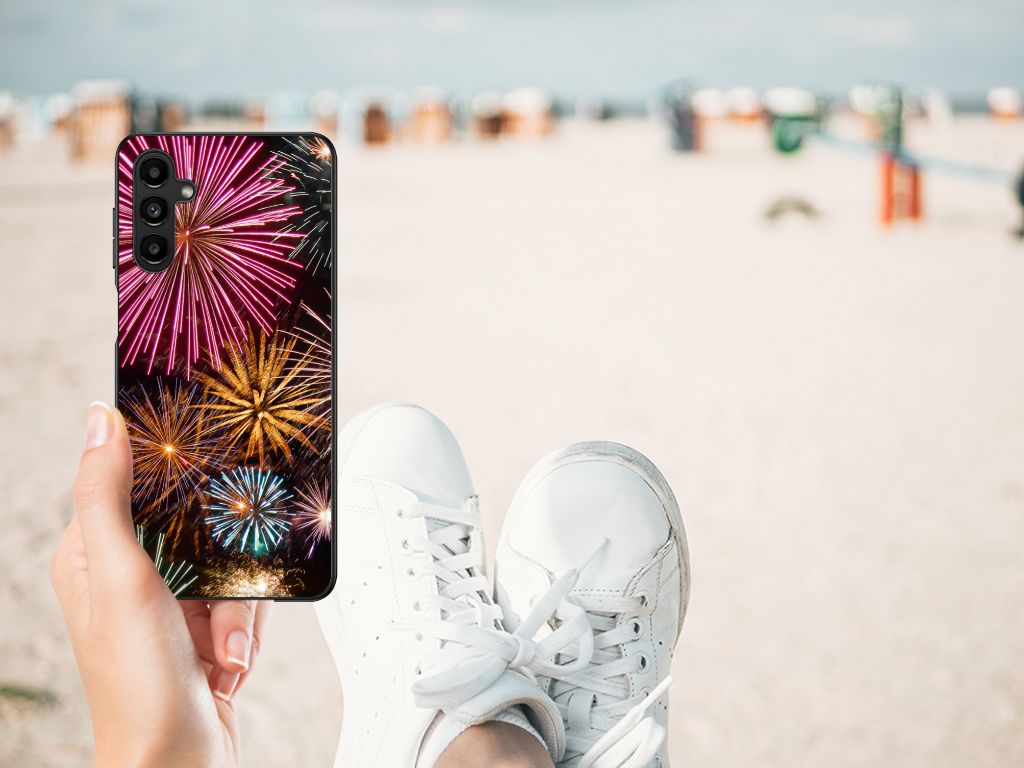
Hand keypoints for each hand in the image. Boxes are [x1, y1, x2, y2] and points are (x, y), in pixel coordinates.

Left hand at [50, 402, 270, 767]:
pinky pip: (245, 596)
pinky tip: (229, 657)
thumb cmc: (138, 686)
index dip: (171, 476)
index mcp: (92, 555)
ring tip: (221, 645)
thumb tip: (100, 420)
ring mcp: (169, 602)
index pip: (133, 484)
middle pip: (197, 523)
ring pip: (229, 560)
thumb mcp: (122, 578)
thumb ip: (108, 497)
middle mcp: (130, 575)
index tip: (203, 465)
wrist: (180, 761)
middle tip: (215, 594)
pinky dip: (247, 627)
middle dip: (221, 562)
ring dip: (237, 606)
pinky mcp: (203, 626)